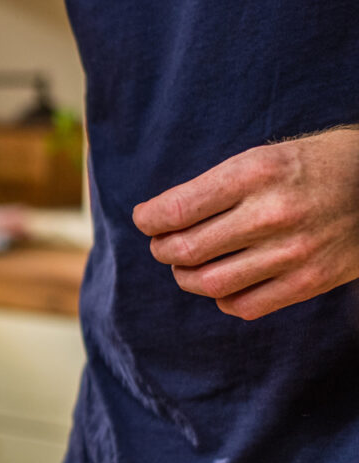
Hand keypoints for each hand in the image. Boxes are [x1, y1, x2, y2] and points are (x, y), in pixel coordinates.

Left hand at [133, 126, 358, 319]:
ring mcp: (293, 251)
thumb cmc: (316, 165)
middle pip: (186, 250)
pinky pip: (244, 305)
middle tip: (163, 245)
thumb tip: (162, 218)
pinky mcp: (311, 281)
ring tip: (187, 266)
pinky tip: (224, 284)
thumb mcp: (265, 157)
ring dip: (185, 277)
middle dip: (162, 250)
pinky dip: (223, 298)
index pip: (176, 210)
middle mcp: (272, 213)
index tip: (147, 220)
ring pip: (208, 283)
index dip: (149, 220)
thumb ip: (217, 187)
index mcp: (256, 173)